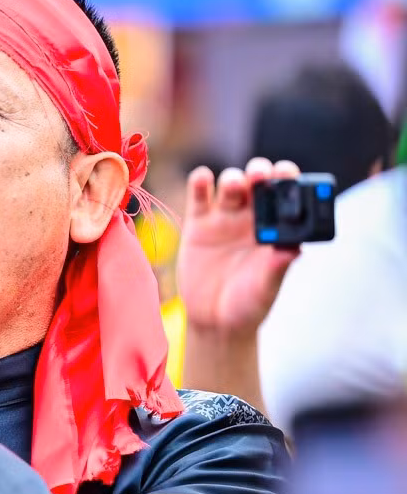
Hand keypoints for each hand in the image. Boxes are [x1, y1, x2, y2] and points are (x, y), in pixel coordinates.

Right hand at [177, 158, 302, 336]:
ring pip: (230, 184)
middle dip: (260, 172)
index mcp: (276, 228)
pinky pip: (199, 196)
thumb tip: (295, 249)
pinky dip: (200, 182)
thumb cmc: (248, 306)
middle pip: (258, 182)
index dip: (288, 179)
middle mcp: (252, 218)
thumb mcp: (266, 289)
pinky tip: (202, 179)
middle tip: (260, 176)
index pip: (286, 194)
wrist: (213, 321)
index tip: (287, 175)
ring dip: (233, 178)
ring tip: (234, 185)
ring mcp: (224, 219)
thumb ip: (277, 267)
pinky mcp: (198, 224)